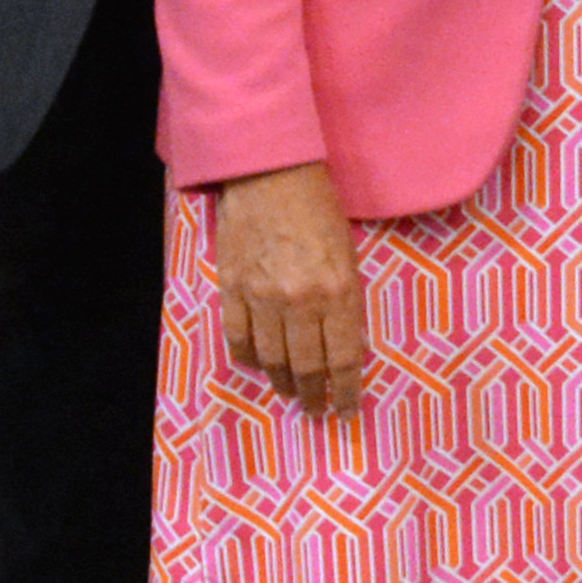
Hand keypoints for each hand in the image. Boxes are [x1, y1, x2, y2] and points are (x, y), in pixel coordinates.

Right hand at [214, 162, 366, 415]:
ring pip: (272, 360)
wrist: (270, 171)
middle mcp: (300, 301)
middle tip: (317, 410)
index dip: (346, 391)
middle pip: (307, 367)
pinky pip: (238, 339)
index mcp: (338, 290)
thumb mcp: (349, 253)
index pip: (344, 358)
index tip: (347, 409)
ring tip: (291, 393)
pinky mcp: (232, 288)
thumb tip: (347, 343)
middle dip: (314, 396)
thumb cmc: (319, 207)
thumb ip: (347, 299)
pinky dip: (249, 359)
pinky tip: (258, 367)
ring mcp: (262, 297)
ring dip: (282, 383)